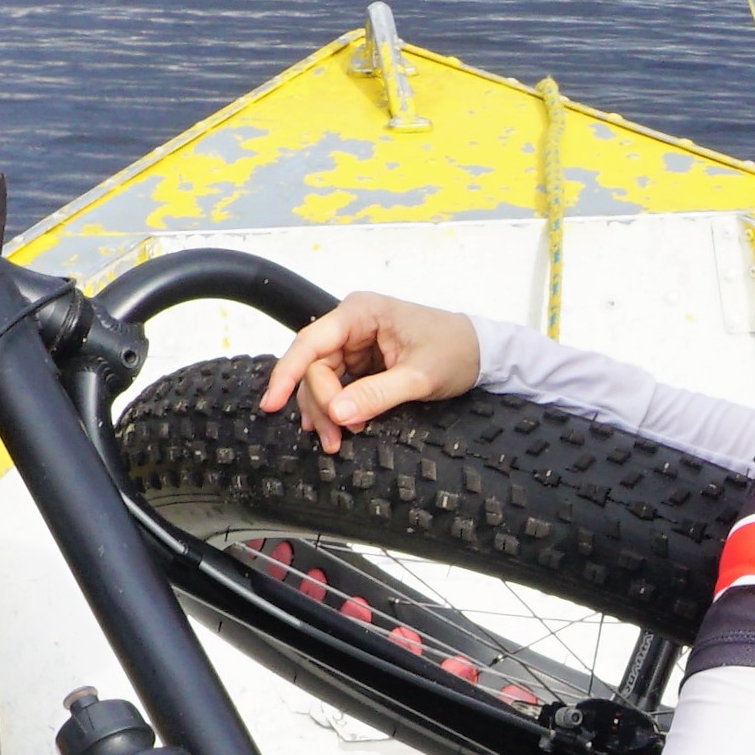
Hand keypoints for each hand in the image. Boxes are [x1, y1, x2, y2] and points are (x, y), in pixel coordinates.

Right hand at [259, 291, 483, 448]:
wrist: (482, 352)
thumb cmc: (456, 351)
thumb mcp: (419, 377)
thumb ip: (377, 394)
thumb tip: (338, 414)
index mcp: (361, 313)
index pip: (310, 342)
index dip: (287, 374)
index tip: (272, 404)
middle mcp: (352, 323)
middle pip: (313, 367)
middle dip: (319, 405)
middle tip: (333, 439)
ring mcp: (356, 343)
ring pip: (322, 380)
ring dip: (326, 412)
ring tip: (337, 441)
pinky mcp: (363, 361)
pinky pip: (338, 386)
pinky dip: (338, 409)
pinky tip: (339, 429)